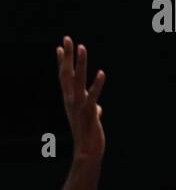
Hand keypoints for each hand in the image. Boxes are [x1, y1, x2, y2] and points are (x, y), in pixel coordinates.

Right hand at [56, 37, 104, 159]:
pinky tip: (101, 73)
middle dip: (67, 55)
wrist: (87, 152)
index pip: (64, 77)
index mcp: (71, 100)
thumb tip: (98, 108)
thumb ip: (93, 110)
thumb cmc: (89, 135)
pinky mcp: (89, 113)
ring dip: (80, 63)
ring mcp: (78, 106)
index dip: (62, 62)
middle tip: (67, 38)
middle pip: (67, 73)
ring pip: (77, 80)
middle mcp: (71, 100)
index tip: (60, 47)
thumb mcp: (91, 119)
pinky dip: (97, 85)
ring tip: (82, 47)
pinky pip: (92, 96)